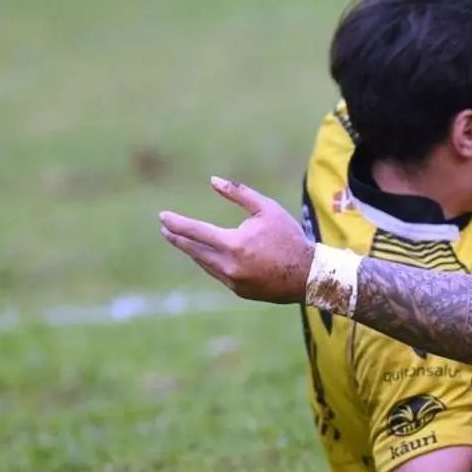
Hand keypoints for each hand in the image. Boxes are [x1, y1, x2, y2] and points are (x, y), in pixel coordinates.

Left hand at [159, 177, 316, 303]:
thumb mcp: (267, 209)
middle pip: (193, 250)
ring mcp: (232, 281)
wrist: (308, 274)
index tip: (162, 217)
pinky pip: (218, 273)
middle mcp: (228, 265)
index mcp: (233, 243)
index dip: (176, 223)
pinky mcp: (238, 290)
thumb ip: (238, 194)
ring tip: (183, 241)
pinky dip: (210, 262)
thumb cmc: (289, 237)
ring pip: (204, 263)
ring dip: (192, 251)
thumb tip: (213, 181)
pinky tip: (208, 255)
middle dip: (177, 238)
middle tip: (165, 229)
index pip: (195, 231)